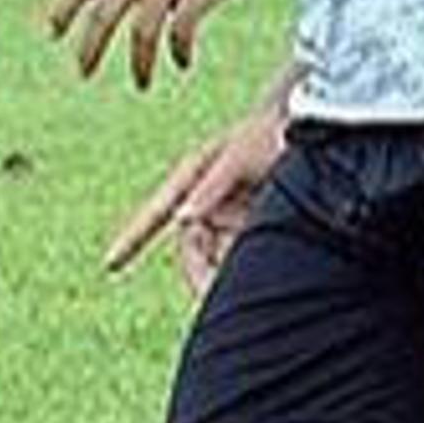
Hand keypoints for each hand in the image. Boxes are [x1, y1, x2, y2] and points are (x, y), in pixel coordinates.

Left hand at [48, 0, 274, 87]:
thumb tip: (95, 10)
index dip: (63, 8)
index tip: (53, 34)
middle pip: (105, 12)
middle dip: (91, 47)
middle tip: (83, 73)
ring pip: (143, 30)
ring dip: (140, 62)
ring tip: (141, 83)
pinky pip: (181, 30)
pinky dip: (178, 51)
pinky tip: (181, 62)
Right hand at [104, 101, 290, 294]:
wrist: (312, 128)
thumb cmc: (268, 133)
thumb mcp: (239, 155)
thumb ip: (211, 186)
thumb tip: (183, 218)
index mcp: (191, 175)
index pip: (156, 212)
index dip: (132, 238)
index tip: (111, 263)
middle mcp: (204, 199)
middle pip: (192, 246)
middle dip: (203, 272)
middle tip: (215, 295)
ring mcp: (225, 214)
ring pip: (216, 254)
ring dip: (226, 268)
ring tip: (255, 263)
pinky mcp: (246, 226)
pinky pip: (237, 252)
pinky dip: (243, 263)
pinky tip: (267, 262)